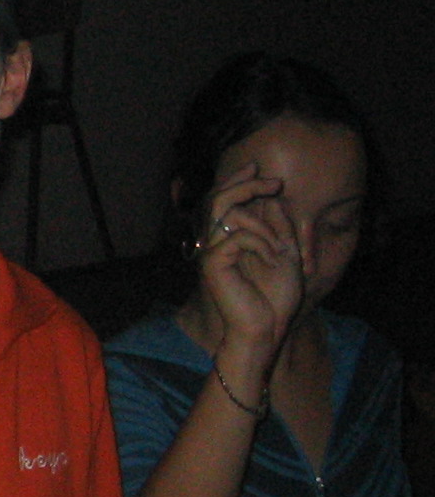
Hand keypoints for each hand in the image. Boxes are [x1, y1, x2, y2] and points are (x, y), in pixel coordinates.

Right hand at [197, 163, 301, 379]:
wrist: (266, 328)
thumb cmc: (275, 298)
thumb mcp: (285, 253)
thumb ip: (277, 227)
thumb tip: (271, 197)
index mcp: (231, 240)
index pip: (226, 201)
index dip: (239, 181)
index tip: (258, 167)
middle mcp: (216, 243)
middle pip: (219, 198)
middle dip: (246, 184)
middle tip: (273, 182)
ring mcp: (212, 252)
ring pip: (230, 213)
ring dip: (263, 224)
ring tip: (281, 246)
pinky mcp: (213, 262)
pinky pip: (239, 236)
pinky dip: (262, 242)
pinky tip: (273, 258)